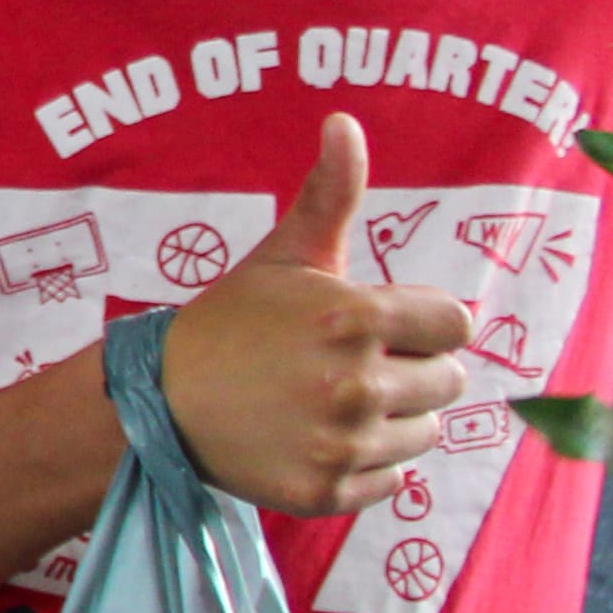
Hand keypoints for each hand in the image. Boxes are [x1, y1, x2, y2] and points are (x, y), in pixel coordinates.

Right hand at [159, 116, 478, 515]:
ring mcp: (342, 444)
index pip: (456, 325)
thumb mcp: (282, 256)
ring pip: (424, 433)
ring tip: (334, 405)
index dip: (420, 323)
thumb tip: (345, 121)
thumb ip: (329, 195)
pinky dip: (366, 466)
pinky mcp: (327, 492)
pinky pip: (395, 480)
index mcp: (354, 318)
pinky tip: (321, 441)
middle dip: (409, 371)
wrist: (156, 402)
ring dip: (391, 420)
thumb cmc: (229, 322)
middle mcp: (355, 385)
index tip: (377, 327)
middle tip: (350, 367)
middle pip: (449, 382)